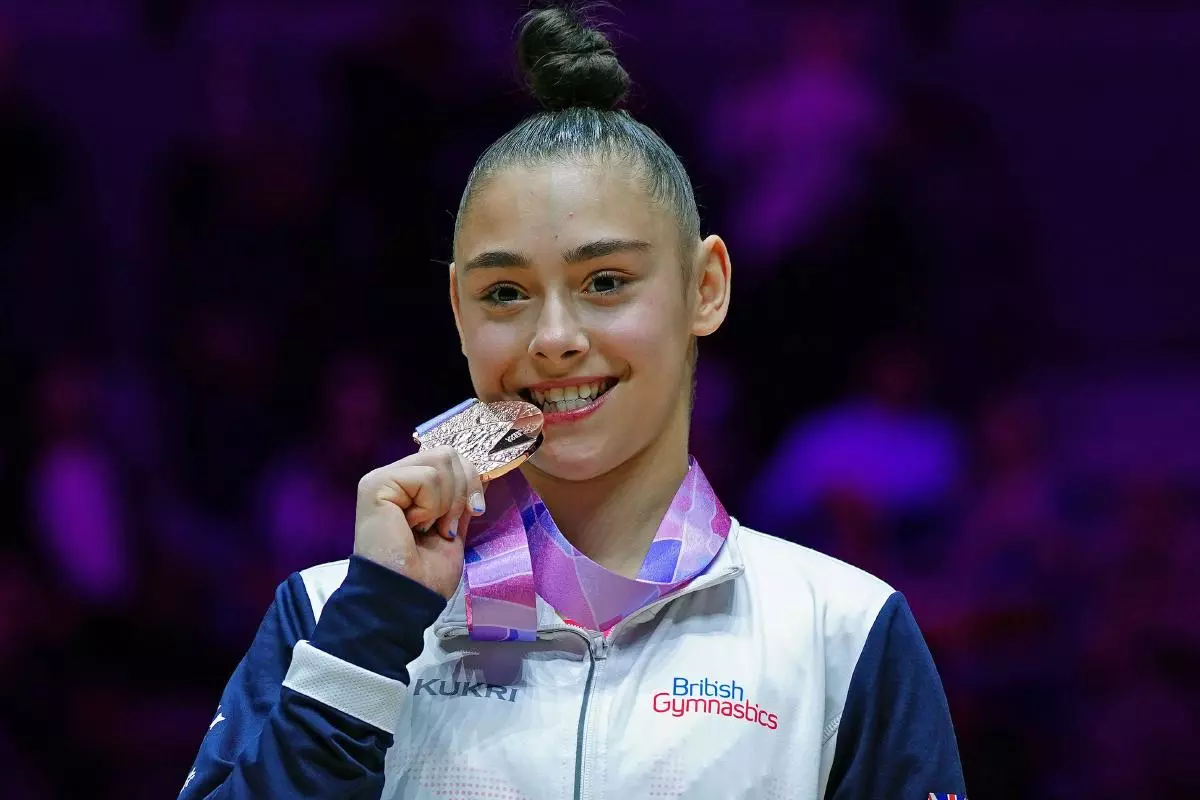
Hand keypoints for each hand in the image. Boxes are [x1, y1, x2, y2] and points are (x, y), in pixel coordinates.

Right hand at [353, 446, 486, 598]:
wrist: (406, 597)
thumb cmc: (425, 573)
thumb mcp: (453, 529)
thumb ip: (460, 500)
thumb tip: (481, 477)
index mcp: (410, 485)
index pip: (450, 458)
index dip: (471, 480)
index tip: (475, 511)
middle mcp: (394, 476)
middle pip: (448, 454)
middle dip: (462, 491)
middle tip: (447, 526)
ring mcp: (383, 478)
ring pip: (440, 462)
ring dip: (446, 502)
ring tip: (430, 528)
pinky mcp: (376, 485)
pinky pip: (427, 478)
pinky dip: (431, 506)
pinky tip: (413, 527)